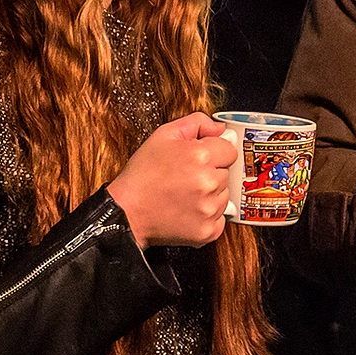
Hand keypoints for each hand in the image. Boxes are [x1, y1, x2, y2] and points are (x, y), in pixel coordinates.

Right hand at [107, 112, 235, 248]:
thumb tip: (221, 128)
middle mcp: (208, 182)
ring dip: (210, 194)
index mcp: (201, 156)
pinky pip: (220, 218)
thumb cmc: (142, 175)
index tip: (198, 160)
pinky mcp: (206, 231)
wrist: (125, 212)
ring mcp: (209, 208)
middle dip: (211, 173)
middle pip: (226, 173)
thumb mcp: (164, 135)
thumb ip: (197, 123)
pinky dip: (208, 216)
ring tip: (184, 194)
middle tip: (185, 178)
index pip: (230, 150)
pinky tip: (189, 210)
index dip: (214, 153)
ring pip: (224, 195)